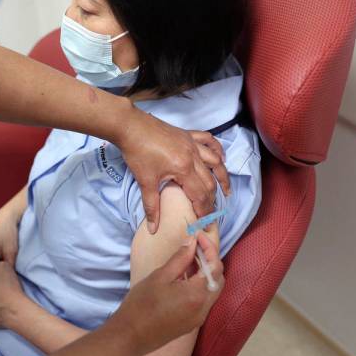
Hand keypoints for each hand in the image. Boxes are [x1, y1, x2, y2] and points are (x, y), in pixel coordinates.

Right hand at [111, 232, 224, 355]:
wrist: (131, 334)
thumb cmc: (142, 303)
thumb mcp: (160, 276)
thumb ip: (180, 259)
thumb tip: (192, 242)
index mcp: (197, 294)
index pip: (214, 266)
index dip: (209, 248)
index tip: (197, 235)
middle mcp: (204, 307)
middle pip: (218, 279)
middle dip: (210, 260)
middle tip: (194, 246)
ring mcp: (199, 317)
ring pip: (213, 290)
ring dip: (206, 273)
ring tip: (189, 260)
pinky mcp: (193, 323)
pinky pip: (204, 300)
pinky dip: (200, 286)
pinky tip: (185, 278)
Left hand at [115, 107, 230, 232]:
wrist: (130, 127)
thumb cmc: (136, 153)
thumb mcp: (144, 181)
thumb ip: (151, 206)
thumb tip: (154, 229)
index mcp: (183, 169)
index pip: (200, 194)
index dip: (204, 210)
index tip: (206, 222)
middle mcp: (193, 156)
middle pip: (210, 181)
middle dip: (212, 198)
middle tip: (211, 211)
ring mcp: (191, 143)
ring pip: (215, 160)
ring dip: (222, 176)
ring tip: (225, 189)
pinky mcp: (187, 134)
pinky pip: (208, 140)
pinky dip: (217, 150)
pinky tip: (220, 158)